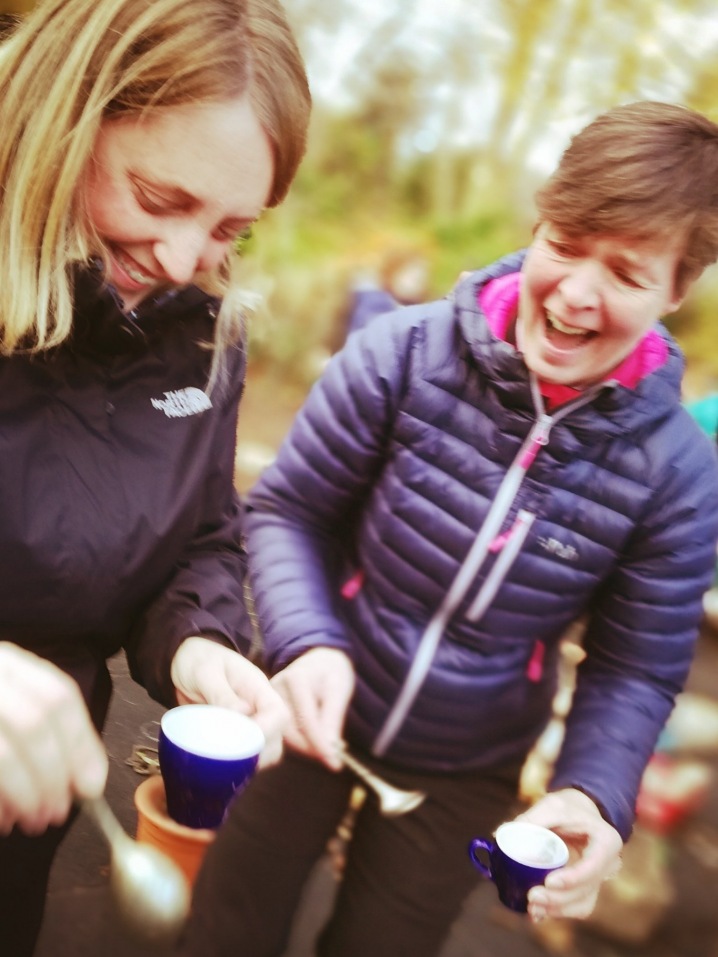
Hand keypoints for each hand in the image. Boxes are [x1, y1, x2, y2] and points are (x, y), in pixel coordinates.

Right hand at [0, 642, 107, 835]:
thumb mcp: (16, 711)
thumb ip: (53, 737)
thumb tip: (91, 782)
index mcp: (9, 663)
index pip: (57, 695)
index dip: (80, 743)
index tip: (93, 786)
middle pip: (33, 723)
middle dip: (53, 775)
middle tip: (58, 812)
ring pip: (4, 754)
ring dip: (26, 794)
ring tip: (34, 821)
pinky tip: (4, 821)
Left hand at [170, 636, 288, 766]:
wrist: (184, 660)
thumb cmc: (197, 660)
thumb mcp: (205, 672)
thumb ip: (221, 692)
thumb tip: (241, 714)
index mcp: (257, 687)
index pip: (277, 713)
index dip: (267, 731)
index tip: (242, 742)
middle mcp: (258, 707)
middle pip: (276, 737)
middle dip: (260, 754)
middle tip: (231, 761)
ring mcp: (248, 721)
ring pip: (264, 750)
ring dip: (249, 762)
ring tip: (225, 766)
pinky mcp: (236, 733)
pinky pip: (246, 753)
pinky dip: (238, 763)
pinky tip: (219, 765)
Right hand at [270, 647, 354, 769]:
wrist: (318, 658)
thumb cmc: (331, 671)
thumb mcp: (339, 690)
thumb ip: (333, 720)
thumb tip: (329, 752)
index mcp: (295, 679)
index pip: (306, 720)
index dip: (320, 744)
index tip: (335, 763)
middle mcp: (275, 688)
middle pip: (289, 730)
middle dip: (311, 748)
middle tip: (333, 758)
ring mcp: (268, 698)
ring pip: (283, 735)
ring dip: (305, 746)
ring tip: (326, 748)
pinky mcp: (266, 707)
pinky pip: (281, 731)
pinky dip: (298, 740)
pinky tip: (314, 742)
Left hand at [516, 788, 622, 921]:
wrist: (580, 812)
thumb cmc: (568, 807)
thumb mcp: (552, 805)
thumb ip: (531, 819)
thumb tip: (500, 835)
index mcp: (606, 841)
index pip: (593, 866)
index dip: (573, 878)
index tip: (549, 881)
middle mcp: (607, 865)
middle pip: (586, 889)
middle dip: (559, 898)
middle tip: (532, 895)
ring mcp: (597, 880)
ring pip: (582, 904)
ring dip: (557, 909)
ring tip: (532, 908)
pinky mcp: (586, 889)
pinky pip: (575, 907)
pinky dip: (557, 911)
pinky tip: (537, 913)